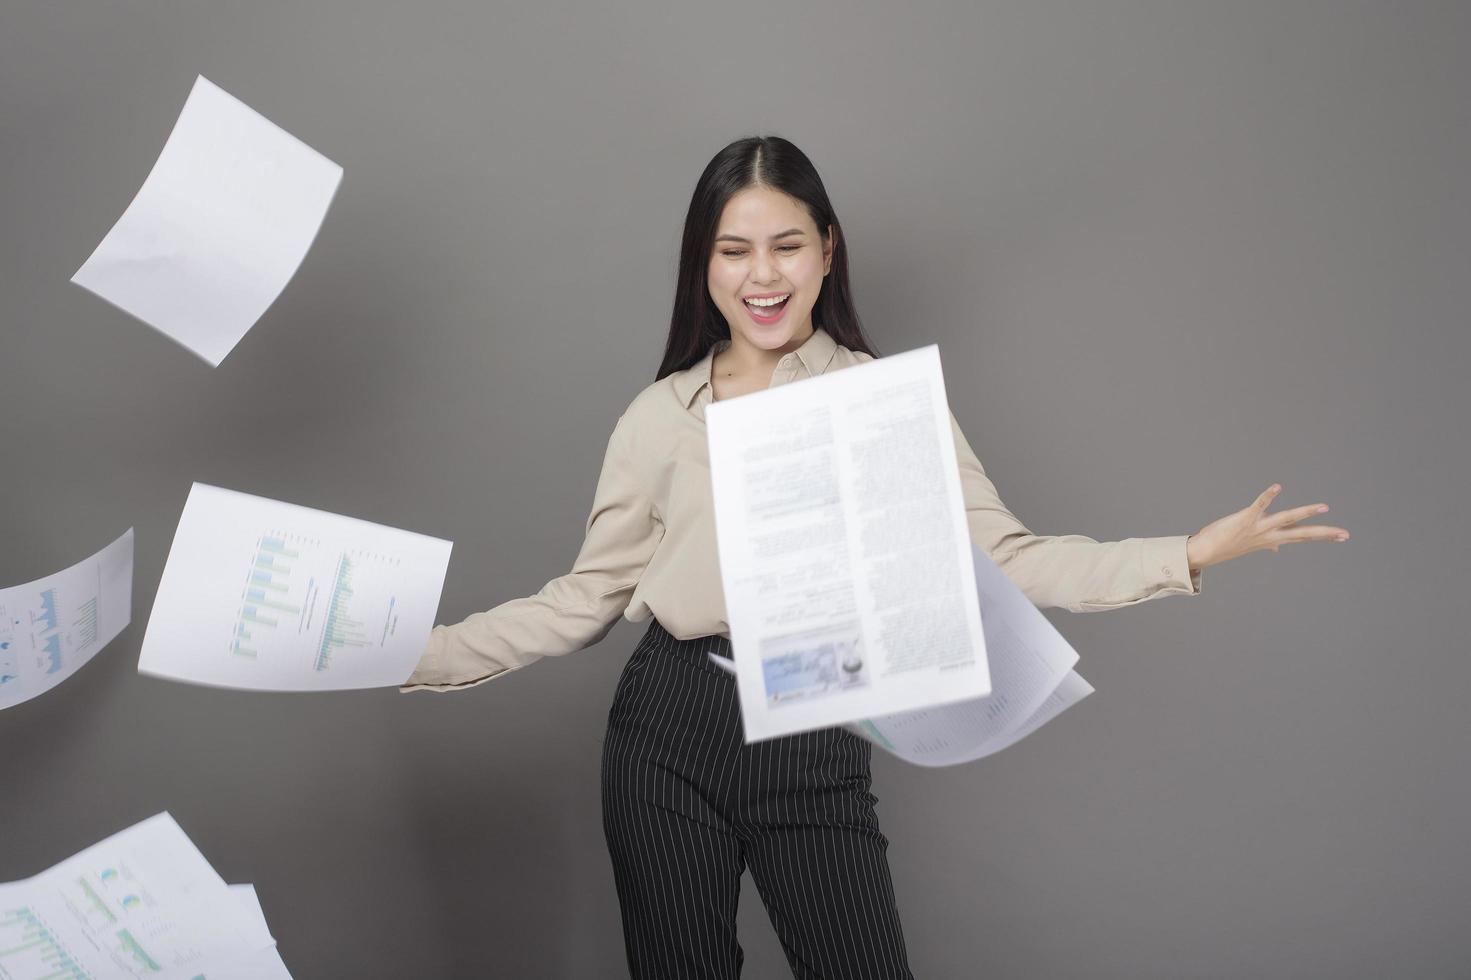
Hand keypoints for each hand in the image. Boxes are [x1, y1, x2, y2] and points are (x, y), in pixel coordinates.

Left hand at [1186, 484, 1348, 570]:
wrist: (1205, 552)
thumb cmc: (1228, 545)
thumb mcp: (1253, 545)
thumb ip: (1268, 543)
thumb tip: (1277, 548)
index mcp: (1273, 538)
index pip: (1302, 535)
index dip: (1323, 535)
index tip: (1342, 536)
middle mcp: (1269, 535)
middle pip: (1302, 533)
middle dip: (1324, 532)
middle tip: (1344, 533)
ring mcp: (1257, 527)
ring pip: (1286, 519)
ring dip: (1304, 512)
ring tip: (1323, 507)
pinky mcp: (1244, 519)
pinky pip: (1259, 506)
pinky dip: (1268, 496)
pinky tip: (1278, 487)